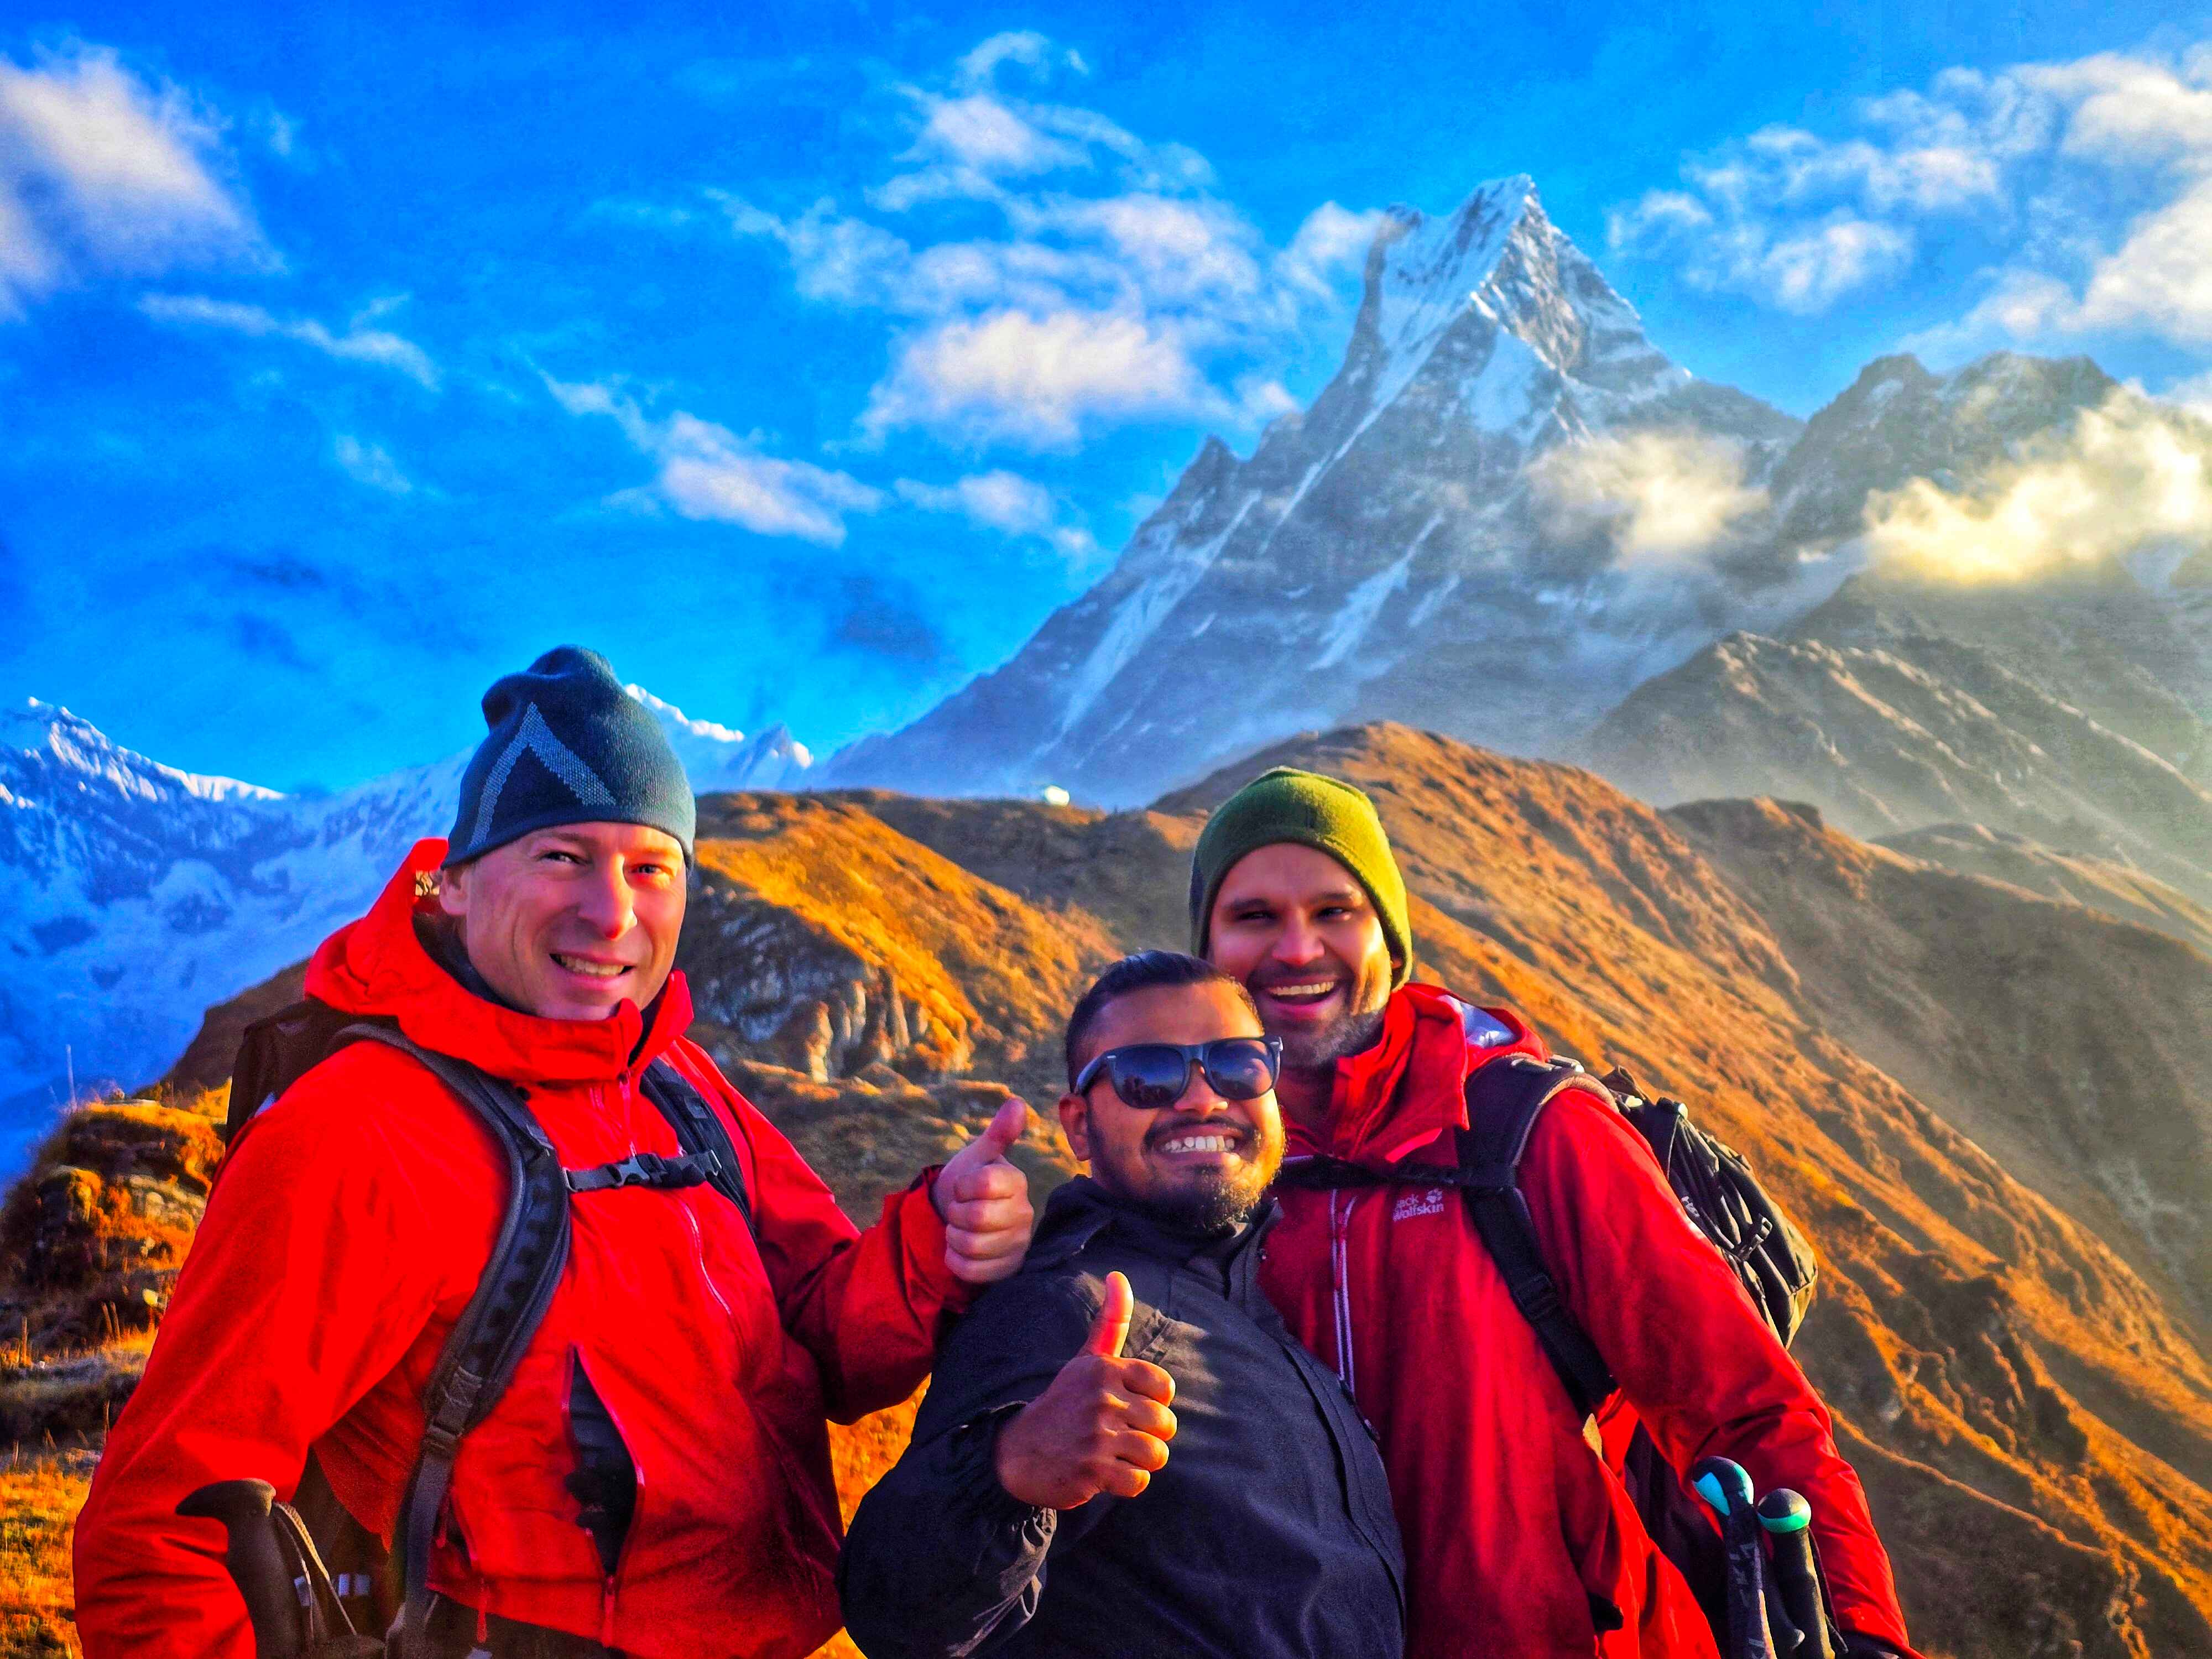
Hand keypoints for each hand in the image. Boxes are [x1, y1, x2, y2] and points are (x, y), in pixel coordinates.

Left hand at [933, 1099, 1034, 1284]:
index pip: (984, 1183)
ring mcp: (1017, 1244)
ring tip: (960, 1229)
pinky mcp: (1006, 1270)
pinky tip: (960, 1250)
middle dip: (956, 1214)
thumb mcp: (979, 1155)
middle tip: (959, 1210)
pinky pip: (970, 1270)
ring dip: (953, 1237)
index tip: (963, 1187)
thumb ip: (998, 1133)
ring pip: (971, 1245)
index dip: (962, 1186)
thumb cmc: (972, 1182)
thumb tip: (1017, 1103)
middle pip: (977, 1217)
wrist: (964, 1217)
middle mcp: (1024, 1213)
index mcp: (1016, 1182)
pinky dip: (955, 1259)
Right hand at [992, 1272, 1176, 1507]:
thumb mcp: (1086, 1360)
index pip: (1165, 1387)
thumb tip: (1119, 1276)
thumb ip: (1110, 1322)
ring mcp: (1096, 1436)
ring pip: (1156, 1454)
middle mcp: (1101, 1399)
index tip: (1127, 1405)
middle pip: (1165, 1425)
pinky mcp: (1093, 1471)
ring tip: (1114, 1454)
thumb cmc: (1064, 1403)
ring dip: (1140, 1461)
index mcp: (1104, 1369)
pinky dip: (1127, 1483)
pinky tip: (1105, 1473)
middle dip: (1148, 1435)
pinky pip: (1139, 1482)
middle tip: (1118, 1435)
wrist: (1019, 1452)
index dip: (1153, 1402)